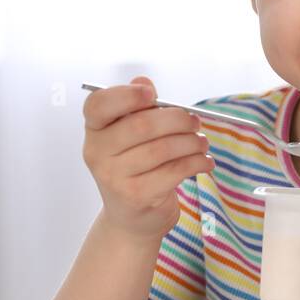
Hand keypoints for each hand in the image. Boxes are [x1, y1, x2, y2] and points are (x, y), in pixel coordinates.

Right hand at [82, 76, 213, 238]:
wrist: (132, 218)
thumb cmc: (136, 168)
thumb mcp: (131, 138)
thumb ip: (137, 108)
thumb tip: (143, 81)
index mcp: (95, 131)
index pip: (99, 105)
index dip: (126, 95)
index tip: (152, 93)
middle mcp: (98, 153)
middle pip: (141, 125)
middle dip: (177, 119)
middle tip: (195, 121)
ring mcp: (115, 177)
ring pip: (163, 148)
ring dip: (192, 142)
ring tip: (202, 142)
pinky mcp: (138, 196)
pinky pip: (175, 170)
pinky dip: (197, 162)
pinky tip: (204, 162)